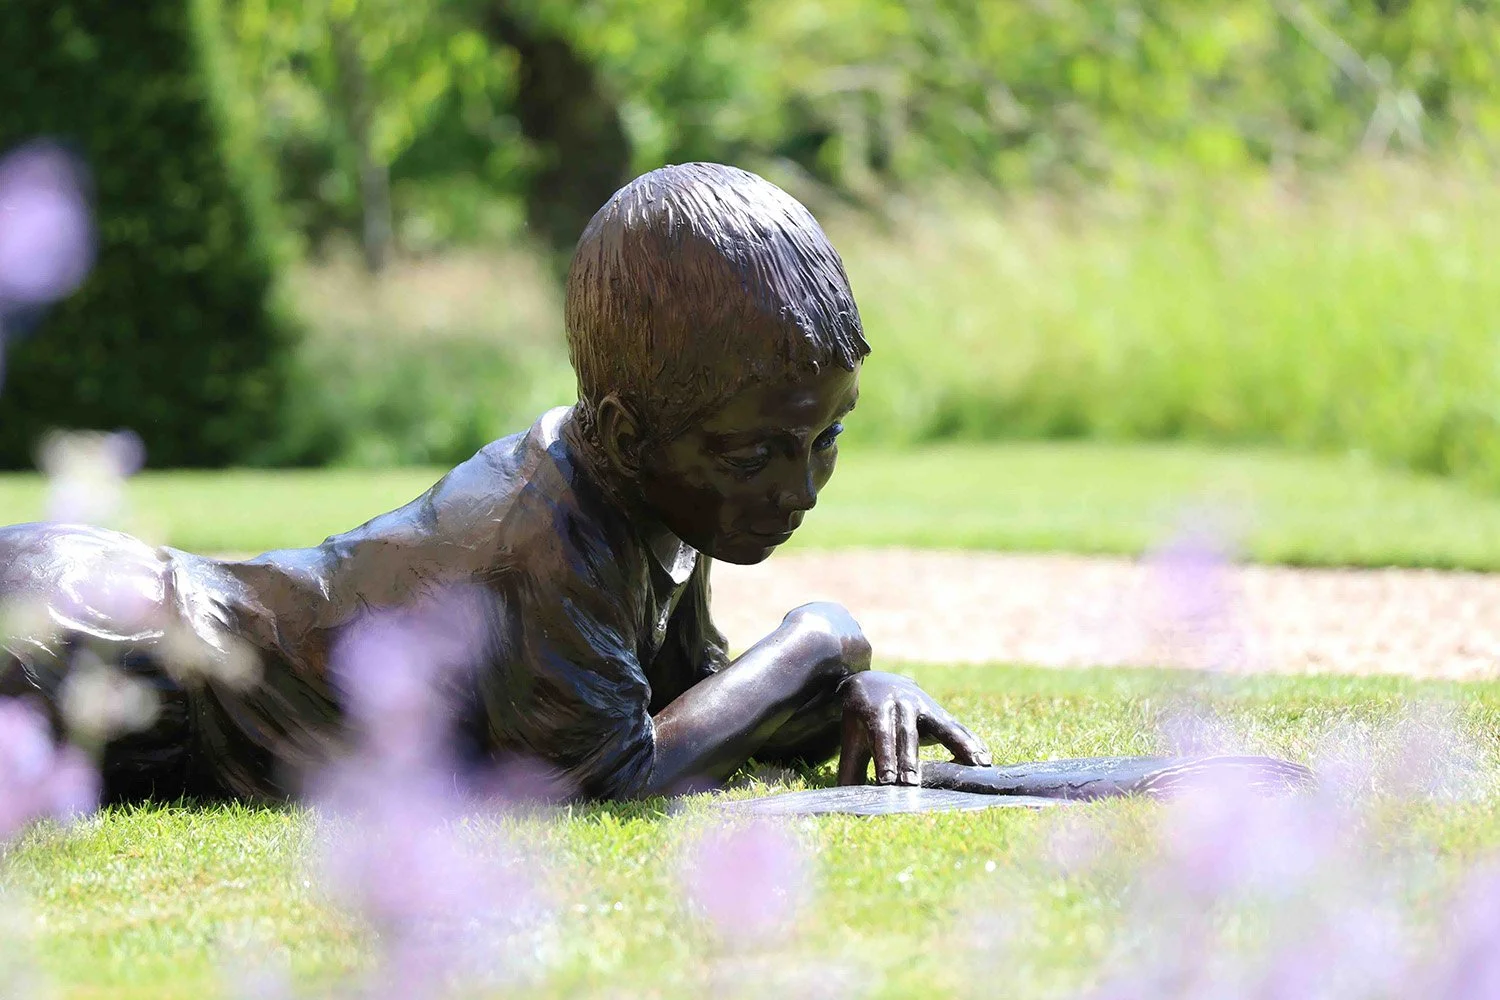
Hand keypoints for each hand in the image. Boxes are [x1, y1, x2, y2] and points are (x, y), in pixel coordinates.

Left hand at [836, 671, 991, 785]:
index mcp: (875, 710)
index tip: (887, 781)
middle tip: (913, 783)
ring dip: (959, 745)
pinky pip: (957, 727)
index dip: (883, 757)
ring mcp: (924, 705)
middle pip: (906, 733)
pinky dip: (971, 742)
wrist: (878, 683)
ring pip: (941, 725)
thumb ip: (850, 768)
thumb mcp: (852, 738)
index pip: (880, 735)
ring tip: (976, 764)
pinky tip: (985, 758)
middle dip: (909, 758)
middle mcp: (901, 704)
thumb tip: (841, 800)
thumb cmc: (863, 720)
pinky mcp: (940, 712)